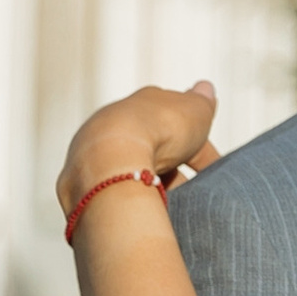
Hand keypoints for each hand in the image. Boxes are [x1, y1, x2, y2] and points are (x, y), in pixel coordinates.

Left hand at [56, 81, 222, 221]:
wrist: (113, 153)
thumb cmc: (161, 130)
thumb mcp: (196, 111)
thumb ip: (202, 101)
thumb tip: (204, 88)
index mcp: (147, 102)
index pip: (178, 122)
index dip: (199, 147)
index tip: (213, 172)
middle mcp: (119, 120)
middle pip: (152, 145)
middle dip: (172, 165)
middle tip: (191, 191)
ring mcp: (98, 146)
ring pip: (132, 167)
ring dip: (151, 182)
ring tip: (170, 205)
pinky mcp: (83, 175)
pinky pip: (113, 186)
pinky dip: (130, 195)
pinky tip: (142, 208)